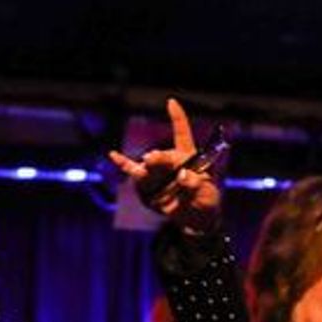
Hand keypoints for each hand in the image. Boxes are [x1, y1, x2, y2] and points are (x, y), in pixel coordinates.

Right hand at [108, 98, 221, 233]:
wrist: (195, 218)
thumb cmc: (205, 202)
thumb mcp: (207, 194)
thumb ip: (196, 185)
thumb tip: (183, 175)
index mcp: (188, 157)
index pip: (182, 134)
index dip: (177, 117)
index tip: (171, 102)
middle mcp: (170, 161)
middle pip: (162, 155)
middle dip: (158, 157)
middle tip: (152, 158)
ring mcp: (157, 172)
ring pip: (148, 167)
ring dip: (148, 166)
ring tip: (148, 165)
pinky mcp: (147, 184)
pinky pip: (134, 173)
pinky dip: (124, 164)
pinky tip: (113, 155)